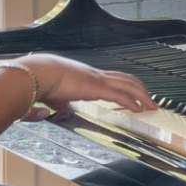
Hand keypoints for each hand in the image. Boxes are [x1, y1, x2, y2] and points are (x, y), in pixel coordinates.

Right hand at [3, 54, 153, 117]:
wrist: (34, 74)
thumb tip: (51, 111)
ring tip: (152, 106)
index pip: (111, 78)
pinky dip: (133, 102)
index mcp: (85, 76)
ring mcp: (97, 80)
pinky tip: (140, 109)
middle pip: (126, 79)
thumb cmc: (37, 82)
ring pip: (129, 85)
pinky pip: (121, 96)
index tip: (132, 94)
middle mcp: (94, 75)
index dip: (124, 85)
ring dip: (142, 96)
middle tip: (150, 100)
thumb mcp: (49, 95)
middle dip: (140, 89)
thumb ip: (55, 103)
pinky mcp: (96, 88)